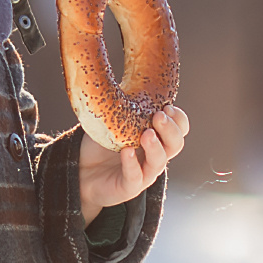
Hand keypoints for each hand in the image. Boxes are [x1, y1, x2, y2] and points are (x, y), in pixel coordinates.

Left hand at [79, 106, 188, 224]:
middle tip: (159, 116)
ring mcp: (144, 173)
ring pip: (159, 162)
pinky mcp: (129, 187)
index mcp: (157, 138)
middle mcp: (155, 156)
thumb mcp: (113, 120)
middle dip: (170, 129)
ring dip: (155, 147)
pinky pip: (135, 176)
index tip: (167, 106)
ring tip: (146, 134)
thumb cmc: (100, 145)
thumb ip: (124, 105)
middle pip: (176, 144)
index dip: (179, 119)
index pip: (180, 129)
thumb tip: (128, 75)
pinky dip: (132, 164)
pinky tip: (127, 152)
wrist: (82, 172)